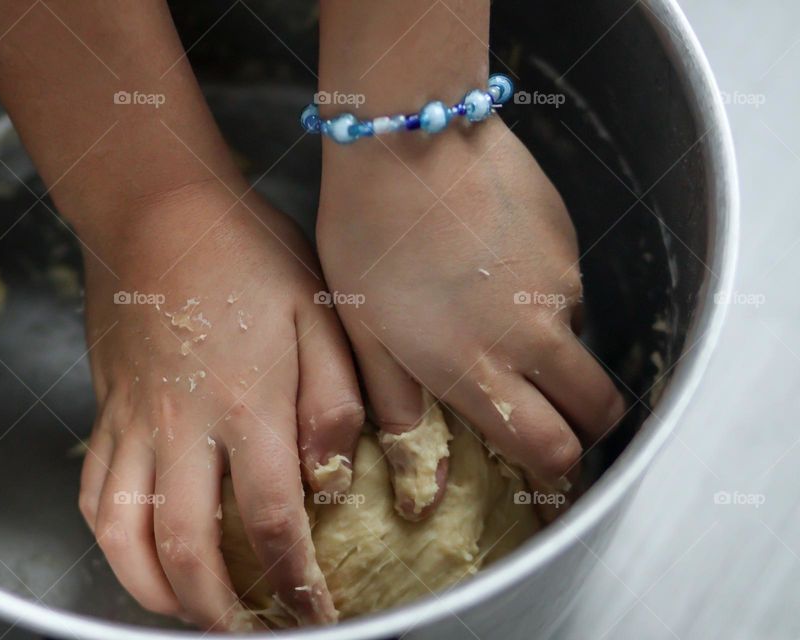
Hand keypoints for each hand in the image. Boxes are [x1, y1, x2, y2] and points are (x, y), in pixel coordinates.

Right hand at [77, 181, 362, 629]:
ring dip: (153, 590)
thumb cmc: (248, 252)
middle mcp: (183, 425)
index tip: (314, 612)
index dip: (296, 581)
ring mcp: (135, 421)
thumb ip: (337, 395)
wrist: (160, 210)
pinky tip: (136, 554)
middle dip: (220, 609)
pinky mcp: (107, 410)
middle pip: (188, 548)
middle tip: (251, 629)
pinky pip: (93, 490)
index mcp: (247, 403)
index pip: (274, 520)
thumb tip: (335, 473)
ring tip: (187, 614)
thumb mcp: (320, 308)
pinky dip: (110, 540)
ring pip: (124, 534)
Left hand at [317, 118, 624, 516]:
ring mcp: (558, 285)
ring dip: (553, 350)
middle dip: (584, 424)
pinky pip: (567, 287)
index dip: (556, 470)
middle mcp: (533, 338)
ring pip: (579, 343)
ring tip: (491, 313)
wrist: (408, 141)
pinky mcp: (567, 240)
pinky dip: (543, 293)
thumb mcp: (365, 332)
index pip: (552, 450)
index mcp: (479, 371)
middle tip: (550, 412)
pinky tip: (494, 260)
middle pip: (598, 409)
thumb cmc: (367, 240)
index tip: (545, 467)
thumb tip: (421, 483)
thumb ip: (399, 408)